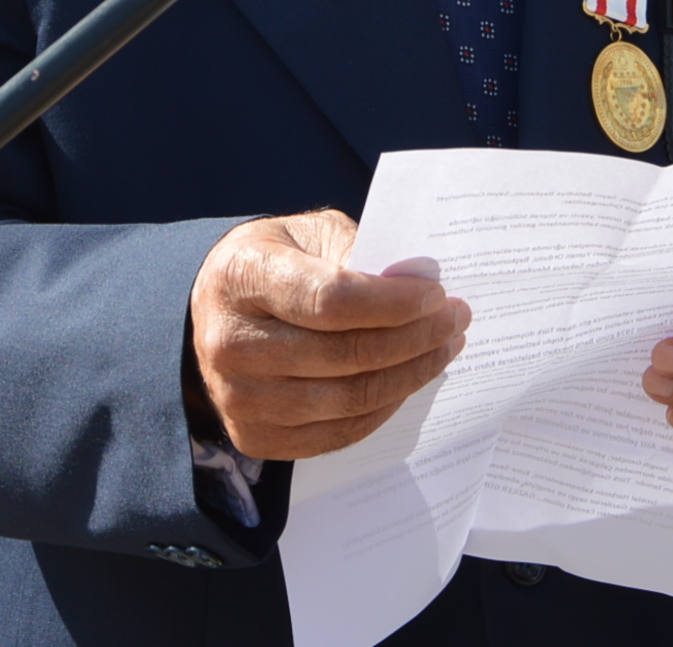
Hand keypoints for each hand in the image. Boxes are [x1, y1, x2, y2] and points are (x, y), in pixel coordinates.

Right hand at [188, 211, 469, 460]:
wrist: (216, 313)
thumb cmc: (276, 262)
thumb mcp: (309, 235)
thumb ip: (361, 251)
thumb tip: (422, 280)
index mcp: (241, 277)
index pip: (330, 300)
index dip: (392, 302)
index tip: (438, 294)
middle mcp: (231, 343)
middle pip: (346, 354)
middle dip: (416, 338)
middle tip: (456, 319)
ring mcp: (238, 398)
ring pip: (349, 399)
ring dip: (410, 375)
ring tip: (444, 348)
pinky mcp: (254, 437)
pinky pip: (338, 433)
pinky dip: (384, 408)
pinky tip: (408, 379)